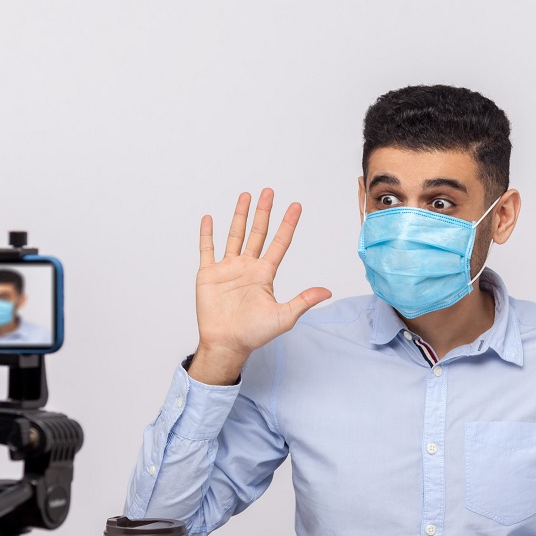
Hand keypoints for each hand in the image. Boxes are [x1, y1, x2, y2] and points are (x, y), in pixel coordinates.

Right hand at [190, 189, 331, 383]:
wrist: (226, 344)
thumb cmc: (254, 334)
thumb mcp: (284, 317)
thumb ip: (303, 301)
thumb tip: (327, 292)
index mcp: (264, 274)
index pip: (279, 243)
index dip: (287, 225)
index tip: (296, 206)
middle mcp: (247, 267)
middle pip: (257, 233)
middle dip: (264, 212)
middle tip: (269, 191)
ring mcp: (227, 269)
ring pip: (235, 235)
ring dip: (239, 216)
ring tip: (246, 196)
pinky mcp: (208, 274)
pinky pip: (207, 249)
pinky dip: (207, 234)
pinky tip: (209, 219)